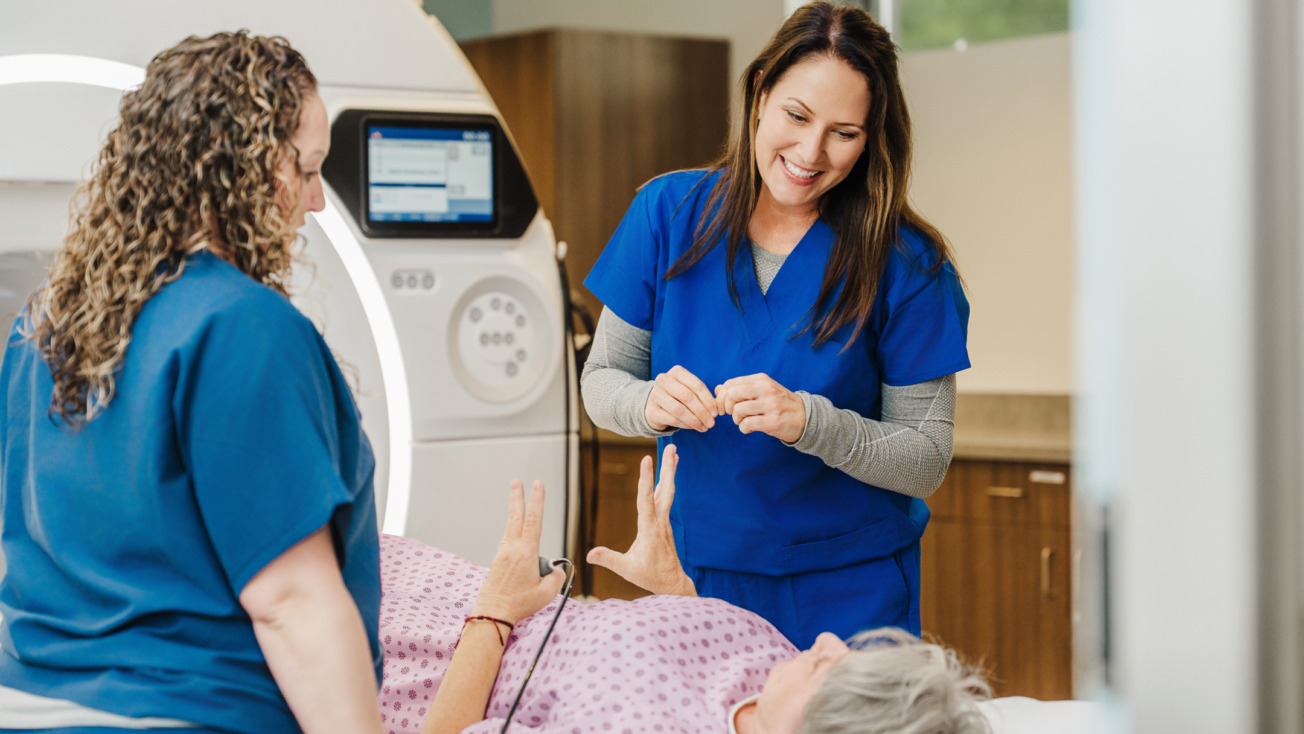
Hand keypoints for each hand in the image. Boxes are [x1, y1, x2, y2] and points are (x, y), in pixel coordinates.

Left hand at [472, 480, 566, 624]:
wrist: (492, 614)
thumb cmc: (519, 604)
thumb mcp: (547, 593)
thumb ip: (556, 577)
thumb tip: (556, 570)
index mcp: (525, 553)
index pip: (533, 520)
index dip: (537, 501)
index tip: (537, 484)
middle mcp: (511, 549)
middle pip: (516, 517)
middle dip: (517, 497)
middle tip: (517, 481)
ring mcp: (502, 554)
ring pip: (511, 528)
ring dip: (515, 513)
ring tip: (517, 501)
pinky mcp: (497, 562)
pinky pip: (508, 542)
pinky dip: (513, 533)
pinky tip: (517, 538)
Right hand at [586, 444, 695, 595]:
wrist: (672, 583)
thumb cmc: (650, 576)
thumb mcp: (627, 569)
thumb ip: (609, 559)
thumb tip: (590, 555)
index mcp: (650, 528)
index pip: (646, 498)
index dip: (645, 478)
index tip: (647, 459)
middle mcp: (659, 520)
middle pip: (665, 489)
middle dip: (668, 468)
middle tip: (672, 447)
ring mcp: (664, 521)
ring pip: (668, 491)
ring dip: (670, 472)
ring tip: (673, 453)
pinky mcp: (665, 523)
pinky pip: (667, 498)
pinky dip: (667, 484)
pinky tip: (667, 477)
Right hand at [645, 365, 717, 431]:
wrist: (654, 405)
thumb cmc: (678, 397)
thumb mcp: (690, 390)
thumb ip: (703, 395)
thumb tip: (718, 404)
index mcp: (677, 371)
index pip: (697, 385)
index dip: (708, 400)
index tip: (716, 413)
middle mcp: (664, 380)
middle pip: (688, 397)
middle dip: (702, 412)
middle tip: (711, 423)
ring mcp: (656, 394)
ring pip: (680, 410)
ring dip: (695, 421)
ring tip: (704, 428)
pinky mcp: (651, 410)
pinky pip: (672, 419)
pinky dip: (686, 425)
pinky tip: (693, 428)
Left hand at [714, 373, 806, 443]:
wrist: (805, 416)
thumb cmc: (779, 403)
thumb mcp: (762, 390)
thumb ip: (740, 388)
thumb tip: (717, 389)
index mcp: (761, 380)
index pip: (731, 383)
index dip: (722, 396)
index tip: (725, 405)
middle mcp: (766, 390)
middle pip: (732, 394)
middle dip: (725, 406)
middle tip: (730, 414)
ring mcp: (770, 406)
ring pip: (738, 410)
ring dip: (736, 419)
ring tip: (742, 421)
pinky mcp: (772, 422)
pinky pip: (747, 424)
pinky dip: (743, 428)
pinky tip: (749, 428)